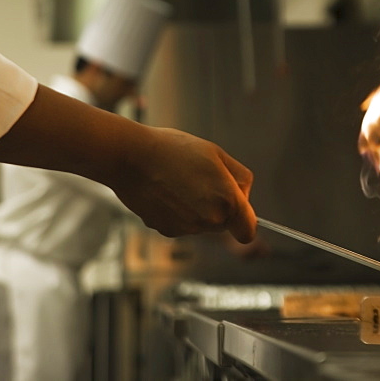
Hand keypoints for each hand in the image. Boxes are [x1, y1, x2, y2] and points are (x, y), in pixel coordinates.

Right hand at [110, 127, 256, 242]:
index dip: (245, 220)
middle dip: (219, 206)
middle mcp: (209, 221)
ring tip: (179, 181)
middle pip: (224, 224)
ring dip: (197, 208)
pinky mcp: (166, 231)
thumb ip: (239, 177)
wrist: (131, 157)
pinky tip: (166, 191)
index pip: (248, 231)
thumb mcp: (216, 153)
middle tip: (201, 179)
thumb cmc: (174, 150)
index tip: (238, 207)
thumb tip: (243, 194)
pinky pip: (181, 224)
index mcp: (227, 202)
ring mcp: (186, 228)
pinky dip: (177, 212)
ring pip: (202, 224)